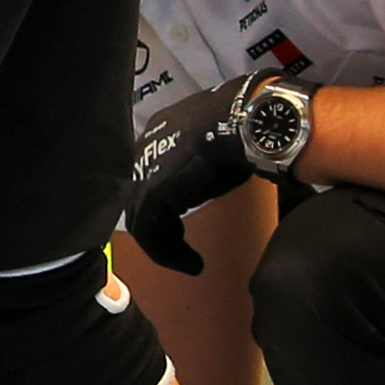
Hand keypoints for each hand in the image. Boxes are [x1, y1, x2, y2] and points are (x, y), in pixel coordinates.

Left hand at [118, 90, 251, 271]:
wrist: (245, 122)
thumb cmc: (244, 125)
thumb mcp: (217, 134)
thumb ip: (205, 147)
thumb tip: (219, 160)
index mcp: (161, 128)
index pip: (148, 170)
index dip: (161, 199)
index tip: (176, 220)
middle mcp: (145, 147)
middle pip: (139, 196)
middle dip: (156, 226)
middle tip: (175, 248)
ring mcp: (145, 170)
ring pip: (142, 217)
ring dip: (163, 246)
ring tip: (187, 262)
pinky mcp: (154, 191)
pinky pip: (150, 231)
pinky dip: (168, 252)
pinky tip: (192, 263)